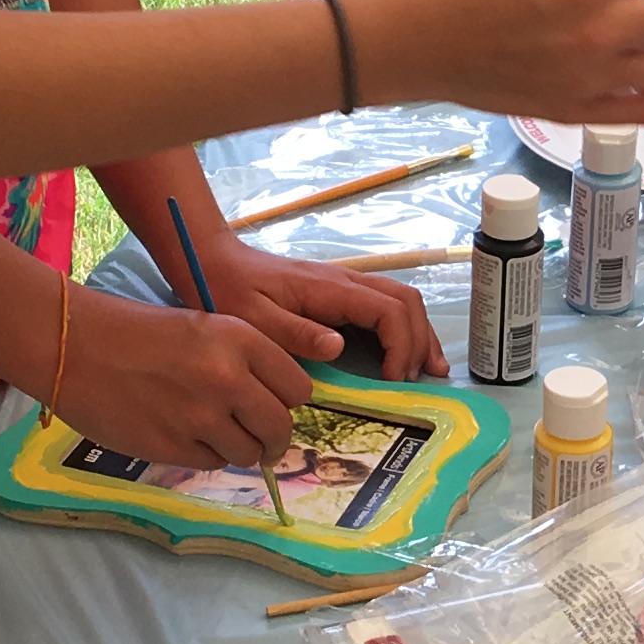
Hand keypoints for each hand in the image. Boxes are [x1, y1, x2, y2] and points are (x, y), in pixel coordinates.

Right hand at [50, 283, 318, 467]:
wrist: (74, 346)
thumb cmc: (137, 332)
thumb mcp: (203, 328)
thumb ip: (243, 361)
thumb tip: (272, 404)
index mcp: (240, 340)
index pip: (297, 388)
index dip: (286, 401)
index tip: (273, 405)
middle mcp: (228, 379)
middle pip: (280, 428)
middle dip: (274, 439)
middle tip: (262, 441)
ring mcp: (201, 417)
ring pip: (248, 453)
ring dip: (238, 449)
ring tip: (213, 434)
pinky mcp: (173, 447)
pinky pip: (211, 463)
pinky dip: (204, 455)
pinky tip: (183, 435)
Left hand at [207, 235, 447, 381]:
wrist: (213, 262)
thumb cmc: (229, 291)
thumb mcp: (254, 318)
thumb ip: (295, 332)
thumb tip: (339, 345)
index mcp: (330, 288)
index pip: (388, 309)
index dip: (401, 345)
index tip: (393, 379)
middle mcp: (346, 281)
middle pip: (406, 302)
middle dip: (420, 341)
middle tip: (417, 381)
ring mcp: (345, 286)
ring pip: (402, 301)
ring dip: (420, 334)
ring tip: (430, 370)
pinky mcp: (339, 295)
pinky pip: (386, 306)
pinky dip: (405, 330)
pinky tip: (406, 356)